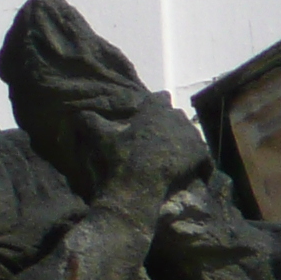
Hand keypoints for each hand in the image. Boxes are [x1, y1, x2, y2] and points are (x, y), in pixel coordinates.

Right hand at [88, 103, 210, 205]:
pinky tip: (192, 164)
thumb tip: (79, 113)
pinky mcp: (199, 153)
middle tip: (160, 134)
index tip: (152, 110)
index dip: (157, 103)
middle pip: (176, 114)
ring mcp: (189, 135)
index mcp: (154, 110)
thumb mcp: (102, 136)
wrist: (140, 182)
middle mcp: (174, 118)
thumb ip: (92, 121)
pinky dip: (197, 157)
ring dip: (183, 137)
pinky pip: (202, 152)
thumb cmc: (121, 156)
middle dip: (170, 121)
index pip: (160, 97)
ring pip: (189, 131)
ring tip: (175, 149)